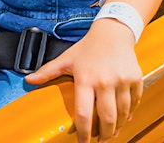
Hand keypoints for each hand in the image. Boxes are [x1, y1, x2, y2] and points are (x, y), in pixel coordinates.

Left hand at [24, 21, 142, 142]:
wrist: (113, 31)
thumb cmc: (88, 47)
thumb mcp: (67, 58)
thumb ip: (48, 71)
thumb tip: (28, 80)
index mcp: (85, 79)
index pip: (84, 113)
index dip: (84, 133)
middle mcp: (105, 81)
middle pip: (107, 118)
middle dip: (104, 135)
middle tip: (101, 142)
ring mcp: (122, 80)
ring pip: (122, 113)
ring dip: (118, 127)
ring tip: (112, 133)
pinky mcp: (135, 78)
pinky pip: (135, 101)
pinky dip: (131, 113)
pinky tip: (125, 118)